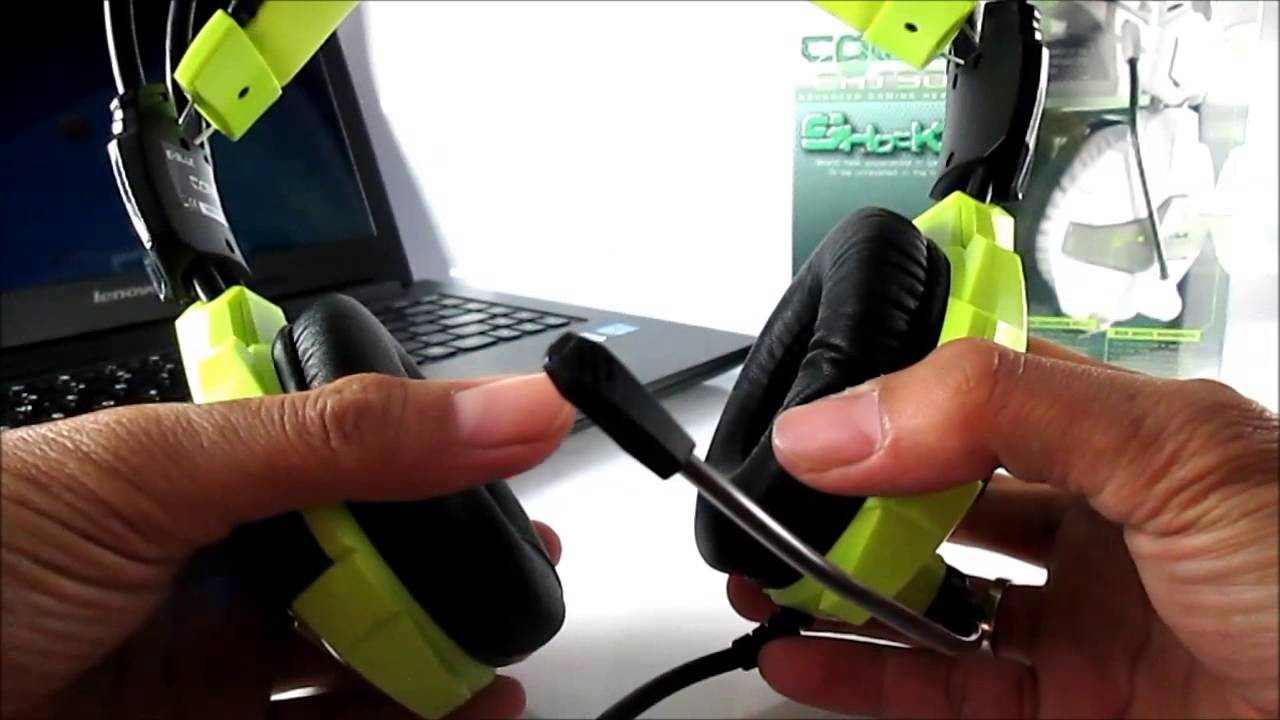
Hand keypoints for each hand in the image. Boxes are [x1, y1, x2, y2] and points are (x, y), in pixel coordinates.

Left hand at [1, 372, 573, 718]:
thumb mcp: (164, 470)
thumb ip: (344, 440)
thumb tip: (505, 402)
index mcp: (199, 472)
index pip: (347, 460)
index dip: (434, 468)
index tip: (511, 471)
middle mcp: (210, 562)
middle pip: (362, 565)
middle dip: (446, 568)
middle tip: (517, 574)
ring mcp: (210, 659)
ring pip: (355, 658)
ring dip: (439, 654)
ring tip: (504, 647)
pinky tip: (461, 709)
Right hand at [729, 338, 1277, 718]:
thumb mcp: (1176, 455)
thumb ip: (1002, 412)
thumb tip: (845, 418)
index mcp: (1125, 434)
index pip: (970, 392)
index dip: (882, 400)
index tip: (804, 419)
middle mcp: (1097, 521)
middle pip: (934, 498)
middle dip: (845, 500)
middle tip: (773, 507)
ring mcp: (1082, 621)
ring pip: (928, 598)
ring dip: (837, 591)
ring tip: (764, 582)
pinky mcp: (1071, 709)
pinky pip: (944, 690)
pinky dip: (863, 677)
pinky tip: (806, 658)